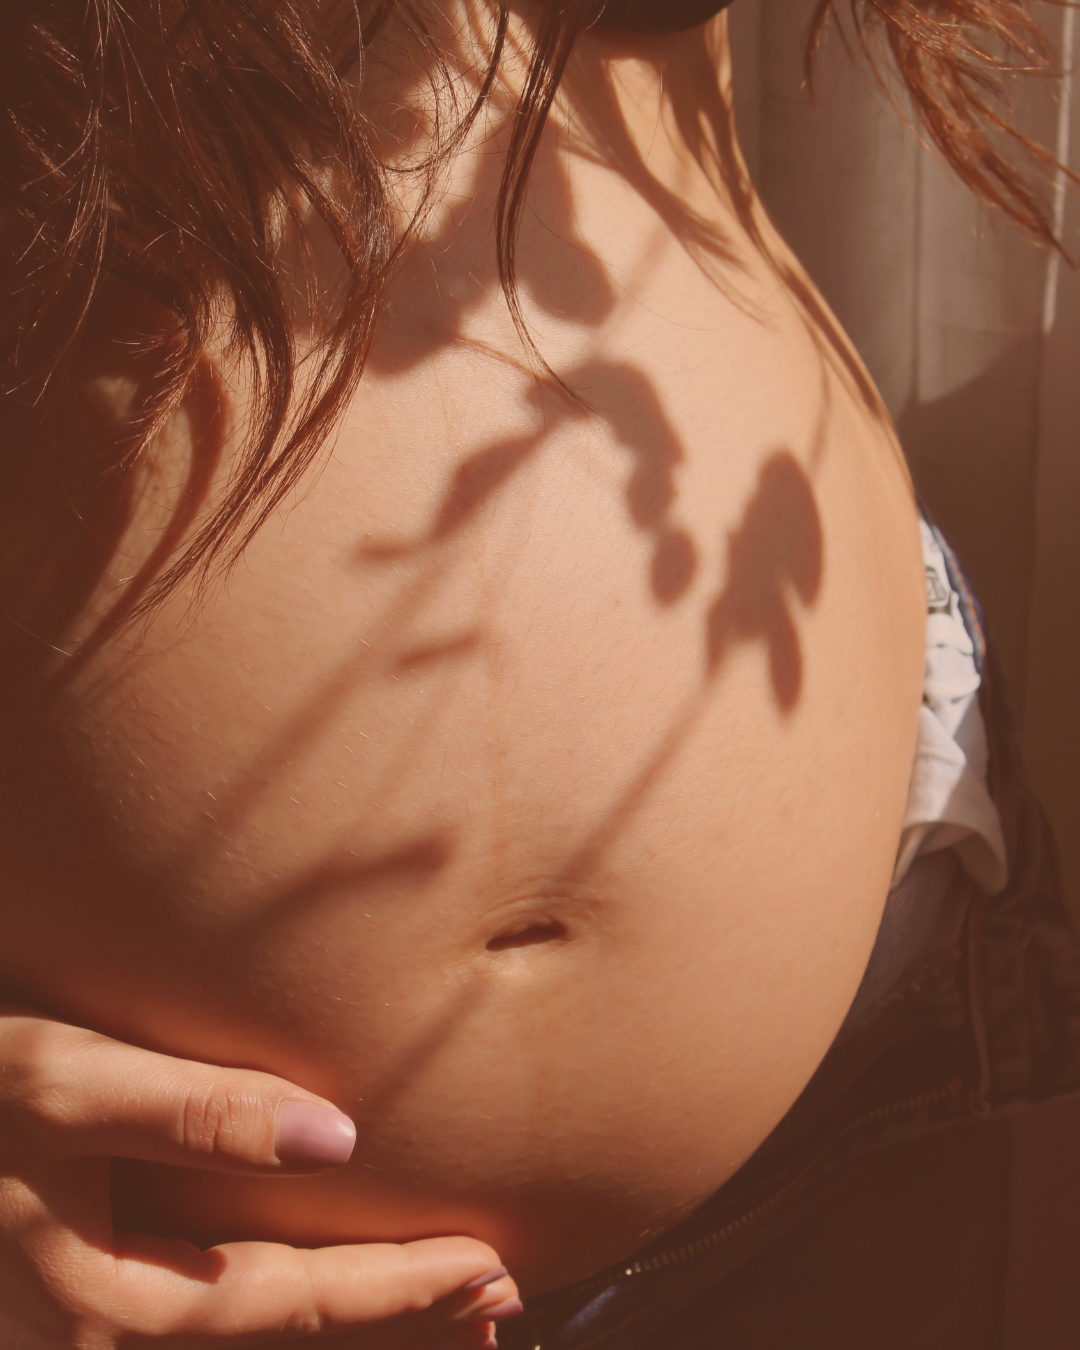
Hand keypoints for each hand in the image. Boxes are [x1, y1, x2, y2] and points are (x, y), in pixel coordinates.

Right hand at [0, 1008, 519, 1347]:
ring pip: (251, 1345)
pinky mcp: (81, 1302)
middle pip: (282, 1347)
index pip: (292, 1301)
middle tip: (500, 1316)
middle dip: (397, 1330)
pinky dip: (285, 1321)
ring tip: (450, 1326)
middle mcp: (100, 1339)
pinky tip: (320, 1302)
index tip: (492, 1270)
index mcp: (106, 1303)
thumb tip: (339, 1137)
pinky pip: (210, 1325)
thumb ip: (196, 1112)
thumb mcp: (60, 1081)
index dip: (400, 1290)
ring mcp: (87, 1331)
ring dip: (352, 1334)